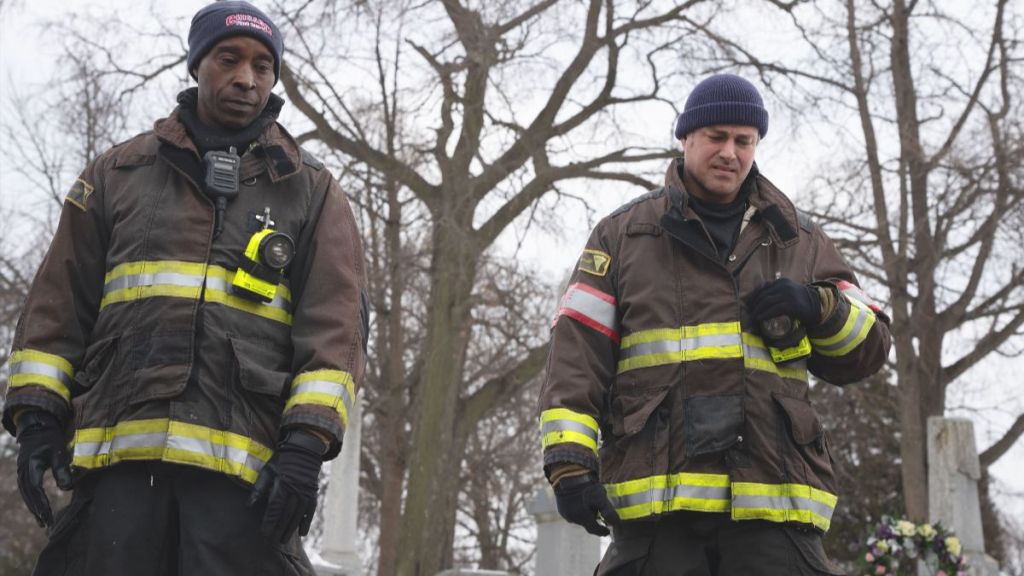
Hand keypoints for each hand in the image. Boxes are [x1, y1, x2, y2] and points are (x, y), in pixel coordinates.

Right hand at [15, 410, 73, 527]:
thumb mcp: (59, 452)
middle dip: (37, 510)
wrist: (37, 426)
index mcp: (30, 467)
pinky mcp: (24, 472)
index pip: (35, 490)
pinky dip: (32, 500)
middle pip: (28, 495)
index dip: (40, 503)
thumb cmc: (50, 438)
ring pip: (26, 494)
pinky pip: (26, 490)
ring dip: (34, 508)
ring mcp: (21, 472)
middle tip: (46, 524)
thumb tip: (67, 489)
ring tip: (42, 521)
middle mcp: (22, 472)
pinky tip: (39, 508)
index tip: (47, 515)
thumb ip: (62, 469)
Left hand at [248, 428, 323, 543]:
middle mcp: (295, 491)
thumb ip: (258, 489)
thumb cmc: (281, 461)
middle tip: (272, 541)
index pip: (275, 509)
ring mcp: (306, 493)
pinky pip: (310, 512)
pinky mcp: (313, 494)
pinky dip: (306, 522)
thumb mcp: (267, 471)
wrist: (303, 451)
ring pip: (298, 516)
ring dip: (290, 529)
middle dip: (278, 529)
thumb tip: (248, 506)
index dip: (269, 522)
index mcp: (282, 485)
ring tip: (283, 540)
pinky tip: (301, 533)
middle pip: (286, 515)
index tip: (264, 533)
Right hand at [553, 473, 619, 535]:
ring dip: (584, 515)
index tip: (607, 531)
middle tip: (598, 512)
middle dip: (593, 520)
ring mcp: (566, 514)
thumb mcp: (601, 498)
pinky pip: (572, 514)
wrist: (570, 475)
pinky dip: (577, 511)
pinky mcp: (561, 509)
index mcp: (583, 517)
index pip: (594, 530)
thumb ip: (608, 512)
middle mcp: (573, 518)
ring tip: (588, 504)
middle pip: (586, 524)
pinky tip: (580, 502)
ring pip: (579, 519)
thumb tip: (615, 524)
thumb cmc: (587, 486)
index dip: (602, 531)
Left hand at [747, 278, 821, 326]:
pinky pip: (774, 309)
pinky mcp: (791, 305)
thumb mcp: (788, 291)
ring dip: (758, 310)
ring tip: (754, 316)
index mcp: (782, 281)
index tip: (749, 304)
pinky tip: (760, 318)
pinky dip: (765, 314)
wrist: (818, 306)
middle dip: (755, 304)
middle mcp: (784, 286)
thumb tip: (760, 298)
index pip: (763, 287)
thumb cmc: (801, 300)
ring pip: (767, 302)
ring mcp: (788, 295)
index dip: (754, 296)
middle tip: (751, 312)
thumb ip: (777, 291)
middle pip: (763, 295)